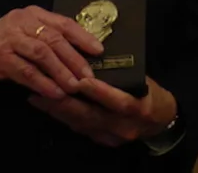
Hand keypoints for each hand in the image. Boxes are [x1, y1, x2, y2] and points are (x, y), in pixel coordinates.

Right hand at [0, 6, 103, 100]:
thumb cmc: (0, 49)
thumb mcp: (25, 38)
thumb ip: (47, 41)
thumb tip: (80, 56)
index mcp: (31, 14)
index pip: (62, 23)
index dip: (82, 36)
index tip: (98, 50)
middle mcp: (20, 22)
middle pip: (54, 39)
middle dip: (74, 58)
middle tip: (89, 75)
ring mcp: (8, 38)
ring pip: (41, 54)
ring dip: (61, 72)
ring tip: (75, 86)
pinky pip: (25, 71)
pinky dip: (42, 82)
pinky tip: (54, 93)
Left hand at [28, 76, 176, 147]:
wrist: (161, 122)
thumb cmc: (153, 94)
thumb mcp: (144, 80)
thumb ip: (123, 73)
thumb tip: (96, 56)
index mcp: (139, 108)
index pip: (118, 101)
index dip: (98, 92)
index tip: (80, 80)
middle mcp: (123, 126)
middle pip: (91, 116)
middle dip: (66, 103)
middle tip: (44, 88)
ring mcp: (111, 136)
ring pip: (80, 123)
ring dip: (57, 109)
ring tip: (36, 96)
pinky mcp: (102, 140)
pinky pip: (79, 128)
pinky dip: (62, 116)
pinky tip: (47, 106)